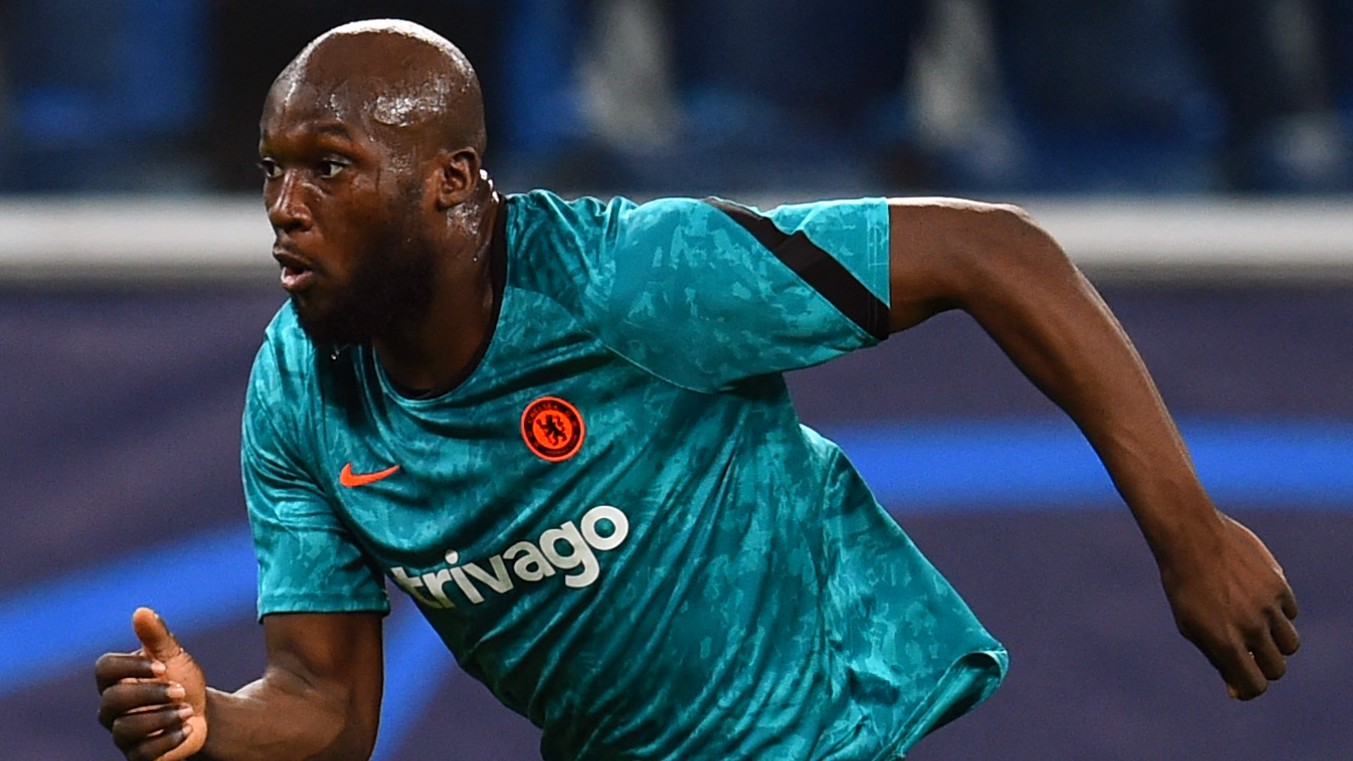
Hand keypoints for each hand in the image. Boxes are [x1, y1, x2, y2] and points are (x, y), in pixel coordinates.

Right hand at [96, 608, 208, 760]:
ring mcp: (121, 733)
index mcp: (116, 679)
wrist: (203, 714)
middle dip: (150, 693)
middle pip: (113, 700)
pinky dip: (168, 738)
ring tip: (188, 711)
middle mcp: (111, 707)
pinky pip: (142, 752)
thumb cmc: (181, 680)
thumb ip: (156, 636)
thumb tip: (141, 611)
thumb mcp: (173, 656)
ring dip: (162, 717)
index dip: (130, 666)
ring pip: (126, 728)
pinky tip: (187, 728)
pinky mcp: (136, 755)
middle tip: (181, 690)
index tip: (162, 666)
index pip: (104, 669)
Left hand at [1160, 514, 1299, 699]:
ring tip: (1255, 625)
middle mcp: (1251, 627)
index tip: (1241, 678)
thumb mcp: (1190, 625)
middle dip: (1263, 665)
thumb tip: (1237, 690)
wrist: (1190, 537)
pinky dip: (1278, 613)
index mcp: (1225, 642)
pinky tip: (1257, 600)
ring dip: (1276, 642)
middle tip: (1248, 651)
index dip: (1248, 686)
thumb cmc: (1184, 585)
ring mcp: (1268, 606)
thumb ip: (1217, 657)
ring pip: (1289, 643)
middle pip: (1276, 668)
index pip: (1254, 685)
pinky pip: (1290, 612)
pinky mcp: (1279, 584)